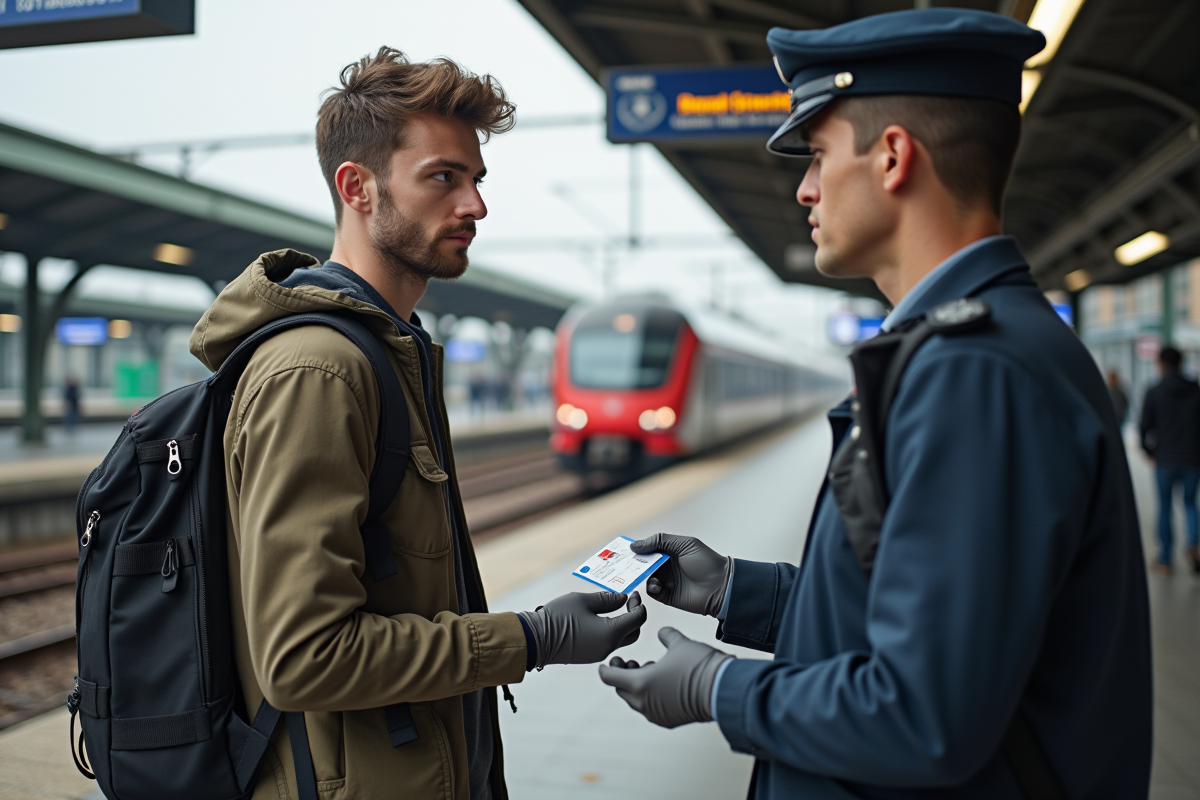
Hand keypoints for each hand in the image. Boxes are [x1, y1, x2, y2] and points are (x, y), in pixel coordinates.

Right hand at [519, 591, 645, 668]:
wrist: (536, 640)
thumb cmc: (558, 618)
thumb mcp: (583, 600)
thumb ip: (607, 598)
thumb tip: (623, 598)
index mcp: (611, 633)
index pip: (637, 619)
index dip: (638, 604)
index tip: (633, 594)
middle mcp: (609, 647)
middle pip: (634, 632)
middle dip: (635, 616)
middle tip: (628, 602)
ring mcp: (599, 654)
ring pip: (622, 639)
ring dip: (624, 625)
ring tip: (614, 608)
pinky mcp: (590, 655)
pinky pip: (609, 644)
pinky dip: (612, 632)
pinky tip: (602, 619)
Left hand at [598, 627, 732, 728]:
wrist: (722, 689)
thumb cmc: (699, 665)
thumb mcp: (679, 643)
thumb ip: (666, 635)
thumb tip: (663, 632)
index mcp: (639, 683)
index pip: (609, 677)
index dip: (607, 668)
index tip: (612, 659)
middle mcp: (643, 703)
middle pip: (622, 689)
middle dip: (623, 675)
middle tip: (631, 662)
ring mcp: (655, 714)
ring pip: (636, 700)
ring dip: (638, 685)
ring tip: (650, 669)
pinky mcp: (668, 720)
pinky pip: (651, 709)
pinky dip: (650, 696)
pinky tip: (662, 684)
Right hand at [632, 533, 730, 616]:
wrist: (721, 587)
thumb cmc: (706, 562)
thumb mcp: (684, 544)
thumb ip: (660, 541)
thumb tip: (635, 545)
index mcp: (670, 551)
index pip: (649, 548)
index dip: (637, 548)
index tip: (624, 549)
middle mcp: (666, 566)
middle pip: (644, 563)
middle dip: (634, 563)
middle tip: (623, 564)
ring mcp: (666, 580)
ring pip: (645, 577)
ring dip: (643, 575)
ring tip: (647, 574)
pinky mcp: (667, 596)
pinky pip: (652, 591)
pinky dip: (651, 587)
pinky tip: (656, 585)